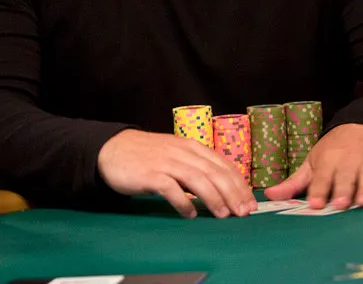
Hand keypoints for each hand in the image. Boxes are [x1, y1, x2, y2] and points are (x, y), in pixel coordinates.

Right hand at [97, 129, 254, 218]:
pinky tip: (189, 214)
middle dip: (232, 193)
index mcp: (192, 147)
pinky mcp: (149, 174)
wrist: (112, 148)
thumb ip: (197, 167)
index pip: (222, 164)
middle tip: (243, 212)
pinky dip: (182, 201)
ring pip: (196, 178)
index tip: (250, 202)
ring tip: (223, 214)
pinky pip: (169, 188)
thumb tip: (222, 187)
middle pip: (214, 172)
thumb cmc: (147, 155)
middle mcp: (182, 152)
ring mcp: (166, 162)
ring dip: (213, 197)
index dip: (239, 184)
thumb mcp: (176, 154)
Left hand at [265, 124, 362, 209]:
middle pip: (345, 178)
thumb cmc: (335, 149)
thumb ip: (294, 182)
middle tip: (340, 204)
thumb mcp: (313, 161)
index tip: (314, 204)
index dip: (318, 190)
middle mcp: (348, 161)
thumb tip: (269, 196)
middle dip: (342, 190)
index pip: (321, 178)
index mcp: (327, 161)